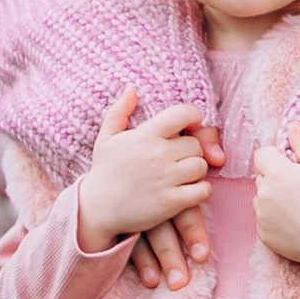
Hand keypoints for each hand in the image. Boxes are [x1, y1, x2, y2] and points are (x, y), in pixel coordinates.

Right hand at [78, 86, 212, 287]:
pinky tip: (189, 192)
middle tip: (181, 158)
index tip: (192, 125)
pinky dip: (201, 191)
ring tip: (184, 176)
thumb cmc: (104, 172)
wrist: (96, 210)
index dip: (193, 116)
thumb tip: (131, 89)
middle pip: (195, 144)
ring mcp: (166, 179)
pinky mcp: (171, 202)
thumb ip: (119, 112)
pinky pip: (202, 190)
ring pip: (201, 166)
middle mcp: (157, 154)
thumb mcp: (106, 139)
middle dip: (191, 151)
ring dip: (196, 171)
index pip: (182, 114)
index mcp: (145, 135)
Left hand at [252, 122, 299, 298]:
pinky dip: (273, 220)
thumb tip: (292, 125)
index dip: (277, 158)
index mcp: (276, 173)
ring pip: (261, 199)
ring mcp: (261, 216)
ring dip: (272, 199)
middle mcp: (263, 194)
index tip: (293, 167)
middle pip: (261, 177)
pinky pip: (263, 220)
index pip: (263, 154)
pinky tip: (294, 223)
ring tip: (298, 208)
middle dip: (275, 178)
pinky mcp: (263, 235)